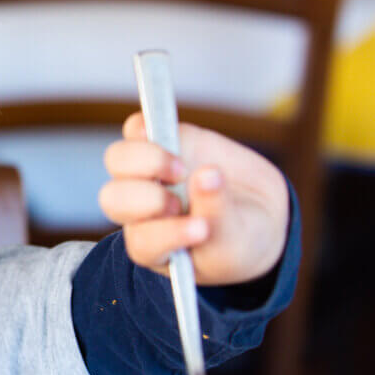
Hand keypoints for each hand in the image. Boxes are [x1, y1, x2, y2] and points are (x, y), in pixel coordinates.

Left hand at [98, 113, 289, 285]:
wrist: (261, 214)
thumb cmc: (241, 240)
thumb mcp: (237, 242)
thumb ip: (220, 217)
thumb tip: (206, 174)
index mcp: (153, 247)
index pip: (142, 242)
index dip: (166, 234)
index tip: (202, 229)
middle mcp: (141, 211)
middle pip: (113, 200)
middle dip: (145, 199)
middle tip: (180, 202)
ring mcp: (148, 174)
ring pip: (118, 160)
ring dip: (146, 160)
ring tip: (182, 170)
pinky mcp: (163, 143)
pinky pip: (136, 128)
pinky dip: (146, 127)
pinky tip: (169, 134)